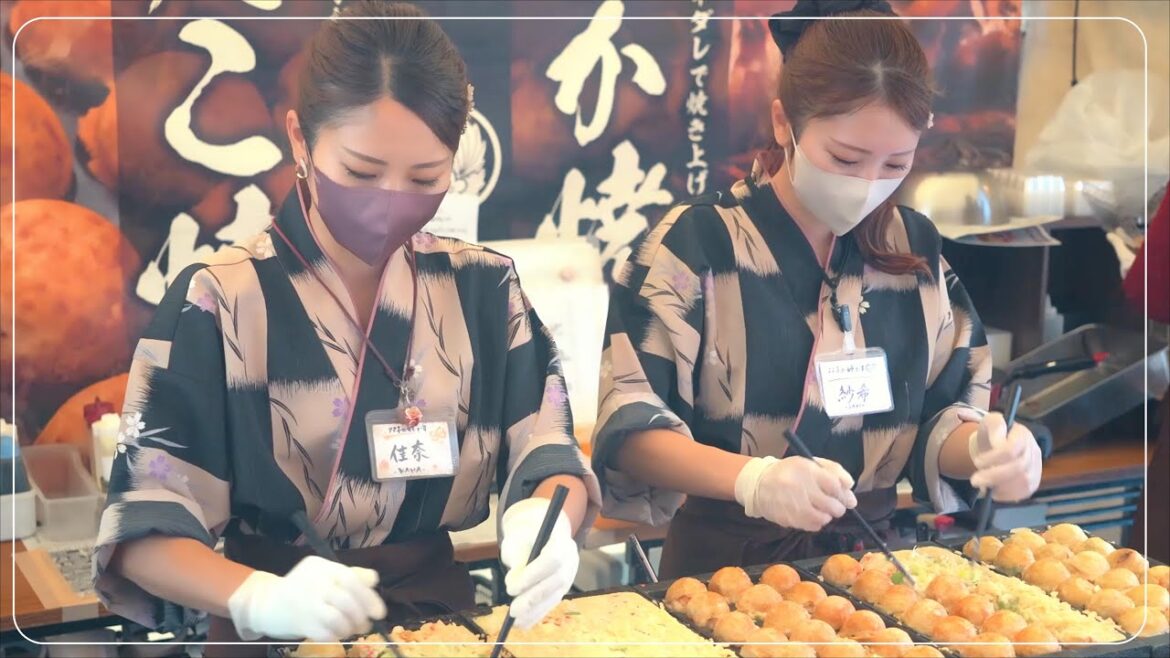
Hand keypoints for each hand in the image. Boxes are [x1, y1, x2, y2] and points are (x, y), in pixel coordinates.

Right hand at [227, 556, 385, 641]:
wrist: (266, 603)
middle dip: (361, 615)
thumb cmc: (302, 589)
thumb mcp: (323, 575)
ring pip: (338, 618)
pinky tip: (337, 634)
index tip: (379, 611)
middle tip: (366, 624)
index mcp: (320, 566)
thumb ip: (349, 575)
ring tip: (351, 629)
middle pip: (347, 599)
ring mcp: (304, 603)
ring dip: (350, 627)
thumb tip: (373, 580)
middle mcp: (313, 582)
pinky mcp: (299, 623)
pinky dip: (337, 636)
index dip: (368, 597)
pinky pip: (326, 633)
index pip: (350, 578)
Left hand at [499, 497, 578, 629]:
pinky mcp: (563, 589)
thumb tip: (513, 583)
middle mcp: (570, 560)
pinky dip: (537, 614)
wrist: (538, 535)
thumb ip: (517, 560)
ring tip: (515, 620)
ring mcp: (569, 576)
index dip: (533, 575)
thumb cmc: (525, 537)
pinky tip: (522, 622)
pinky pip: (552, 603)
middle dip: (533, 598)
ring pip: (555, 596)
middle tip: (513, 611)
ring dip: (534, 610)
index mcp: (562, 541)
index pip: (552, 559)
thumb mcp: (517, 542)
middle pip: (556, 581)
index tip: (511, 588)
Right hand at [734, 455, 857, 531]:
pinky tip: (809, 514)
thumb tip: (852, 494)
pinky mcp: (788, 519)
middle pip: (833, 506)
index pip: (835, 486)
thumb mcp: (811, 464)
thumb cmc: (790, 472)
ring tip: (820, 509)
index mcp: (806, 469)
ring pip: (824, 519)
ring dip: (827, 516)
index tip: (842, 496)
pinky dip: (815, 522)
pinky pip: (812, 526)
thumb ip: (835, 473)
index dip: (843, 493)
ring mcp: (792, 505)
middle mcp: (799, 487)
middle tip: (833, 505)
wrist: (759, 484)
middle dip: (838, 507)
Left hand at [965, 411, 1041, 501]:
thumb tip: (998, 443)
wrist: (995, 446)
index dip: (994, 457)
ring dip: (1001, 487)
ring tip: (983, 486)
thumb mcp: (989, 422)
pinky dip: (1008, 495)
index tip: (977, 461)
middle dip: (994, 476)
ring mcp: (1037, 467)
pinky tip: (994, 492)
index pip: (1013, 448)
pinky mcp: (1034, 482)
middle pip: (1019, 467)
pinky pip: (1025, 492)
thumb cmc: (992, 434)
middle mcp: (1034, 451)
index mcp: (1023, 434)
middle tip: (974, 481)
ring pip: (1024, 482)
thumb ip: (994, 425)